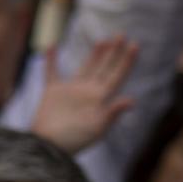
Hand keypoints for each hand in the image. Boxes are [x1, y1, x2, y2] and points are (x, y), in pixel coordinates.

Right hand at [32, 37, 138, 154]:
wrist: (48, 147)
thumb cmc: (73, 140)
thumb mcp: (96, 128)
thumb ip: (112, 113)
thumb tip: (131, 100)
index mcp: (100, 98)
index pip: (117, 75)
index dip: (126, 60)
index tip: (134, 45)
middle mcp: (88, 92)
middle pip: (104, 68)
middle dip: (114, 52)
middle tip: (121, 35)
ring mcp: (71, 91)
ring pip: (85, 67)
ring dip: (94, 54)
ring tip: (103, 40)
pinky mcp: (53, 92)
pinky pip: (52, 72)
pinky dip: (51, 60)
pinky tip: (51, 46)